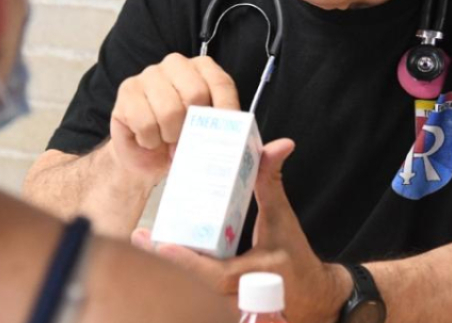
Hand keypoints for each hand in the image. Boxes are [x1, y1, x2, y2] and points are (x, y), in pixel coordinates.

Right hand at [109, 53, 240, 184]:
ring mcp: (149, 74)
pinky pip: (145, 122)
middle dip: (193, 127)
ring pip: (169, 110)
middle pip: (195, 94)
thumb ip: (219, 127)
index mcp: (202, 68)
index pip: (220, 83)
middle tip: (187, 141)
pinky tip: (149, 139)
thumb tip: (232, 136)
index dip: (227, 110)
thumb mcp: (205, 133)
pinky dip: (150, 140)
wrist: (143, 157)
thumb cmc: (178, 141)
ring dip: (170, 136)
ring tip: (167, 139)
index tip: (229, 134)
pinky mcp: (127, 90)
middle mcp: (176, 64)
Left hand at [133, 139, 351, 322]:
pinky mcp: (222, 305)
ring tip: (142, 246)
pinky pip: (197, 295)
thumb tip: (278, 146)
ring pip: (192, 293)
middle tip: (140, 238)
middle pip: (193, 286)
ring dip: (168, 272)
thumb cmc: (297, 258)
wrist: (311, 296)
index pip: (214, 274)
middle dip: (165, 264)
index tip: (161, 244)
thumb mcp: (282, 218)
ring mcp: (229, 304)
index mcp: (253, 273)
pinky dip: (180, 279)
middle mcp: (238, 294)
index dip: (186, 261)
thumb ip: (272, 183)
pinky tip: (159, 261)